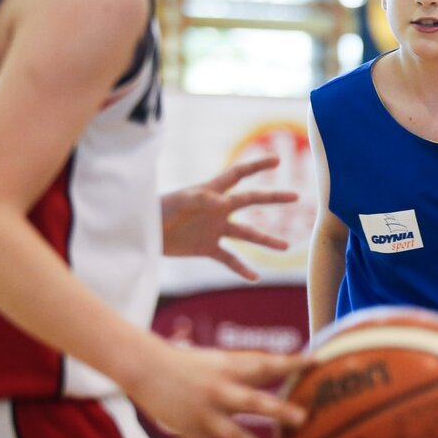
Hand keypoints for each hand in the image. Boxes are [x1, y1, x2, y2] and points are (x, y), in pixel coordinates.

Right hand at [125, 343, 308, 437]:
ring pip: (235, 436)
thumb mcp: (221, 359)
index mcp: (231, 368)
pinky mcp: (191, 431)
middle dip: (279, 411)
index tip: (315, 360)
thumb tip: (282, 365)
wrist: (145, 366)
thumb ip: (249, 367)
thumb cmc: (189, 362)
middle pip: (254, 402)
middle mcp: (220, 391)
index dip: (290, 362)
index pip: (265, 364)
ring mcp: (206, 413)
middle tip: (304, 418)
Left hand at [161, 155, 298, 280]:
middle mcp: (218, 209)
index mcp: (211, 192)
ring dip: (266, 240)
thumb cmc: (158, 210)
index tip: (277, 160)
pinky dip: (242, 268)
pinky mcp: (206, 248)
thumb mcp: (179, 201)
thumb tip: (221, 202)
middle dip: (273, 198)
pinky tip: (255, 277)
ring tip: (285, 247)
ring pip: (247, 234)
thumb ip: (200, 199)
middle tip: (296, 197)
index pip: (238, 174)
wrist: (141, 231)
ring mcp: (214, 229)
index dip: (257, 165)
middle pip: (251, 200)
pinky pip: (229, 258)